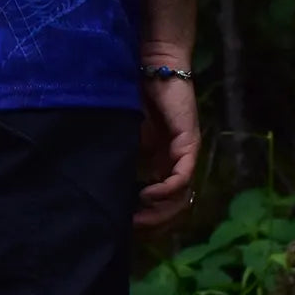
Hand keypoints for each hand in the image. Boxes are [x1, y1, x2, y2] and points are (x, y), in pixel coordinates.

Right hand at [134, 60, 199, 230]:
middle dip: (152, 223)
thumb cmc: (134, 92)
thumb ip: (123, 155)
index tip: (123, 226)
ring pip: (181, 198)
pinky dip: (166, 191)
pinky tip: (147, 195)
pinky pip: (182, 177)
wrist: (151, 63)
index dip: (146, 218)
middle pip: (174, 207)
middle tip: (130, 231)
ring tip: (137, 218)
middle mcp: (176, 161)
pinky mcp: (189, 143)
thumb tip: (105, 186)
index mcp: (161, 161)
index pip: (161, 202)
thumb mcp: (124, 132)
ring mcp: (184, 154)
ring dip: (160, 213)